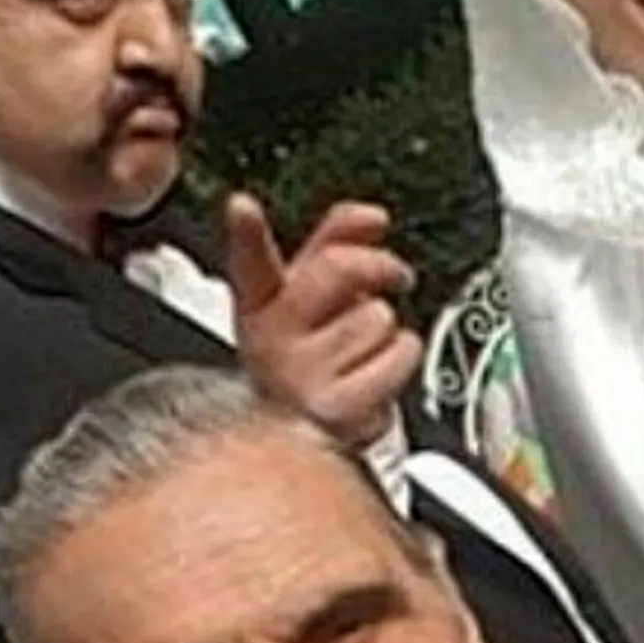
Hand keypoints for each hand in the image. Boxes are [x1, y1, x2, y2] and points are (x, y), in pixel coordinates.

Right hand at [225, 194, 421, 447]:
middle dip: (380, 265)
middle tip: (397, 274)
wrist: (312, 435)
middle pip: (338, 268)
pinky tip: (376, 377)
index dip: (246, 232)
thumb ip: (336, 244)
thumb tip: (373, 217)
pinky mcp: (335, 409)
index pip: (250, 264)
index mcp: (261, 305)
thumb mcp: (313, 297)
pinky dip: (401, 360)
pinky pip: (399, 355)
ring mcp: (301, 376)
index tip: (242, 207)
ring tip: (364, 354)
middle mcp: (272, 340)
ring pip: (379, 316)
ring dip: (388, 331)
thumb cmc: (311, 360)